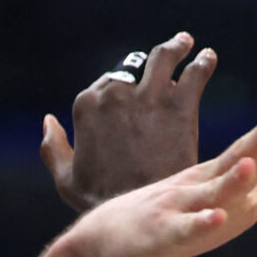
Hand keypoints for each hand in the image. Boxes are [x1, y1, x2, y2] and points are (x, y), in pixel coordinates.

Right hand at [44, 31, 217, 211]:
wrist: (141, 213)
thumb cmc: (102, 202)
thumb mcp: (66, 181)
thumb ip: (52, 148)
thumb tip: (48, 120)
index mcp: (88, 105)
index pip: (106, 82)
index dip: (121, 86)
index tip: (133, 89)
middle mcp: (116, 94)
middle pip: (135, 66)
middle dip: (148, 60)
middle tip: (164, 54)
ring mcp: (149, 97)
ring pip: (164, 58)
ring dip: (177, 46)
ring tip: (186, 43)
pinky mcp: (180, 107)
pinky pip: (194, 74)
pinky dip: (203, 62)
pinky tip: (208, 59)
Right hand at [49, 86, 256, 256]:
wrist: (103, 244)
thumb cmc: (170, 220)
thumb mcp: (228, 200)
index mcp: (220, 176)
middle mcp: (202, 185)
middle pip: (239, 156)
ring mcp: (180, 208)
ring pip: (211, 192)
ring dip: (233, 178)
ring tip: (252, 163)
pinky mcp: (162, 236)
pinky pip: (184, 229)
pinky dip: (201, 223)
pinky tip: (218, 217)